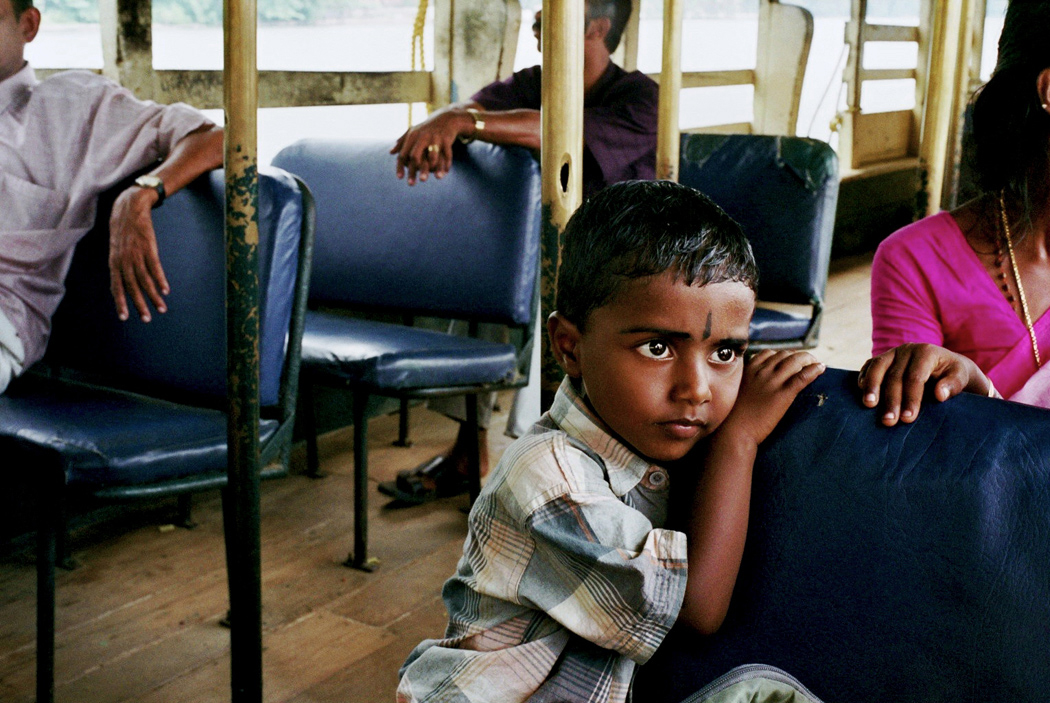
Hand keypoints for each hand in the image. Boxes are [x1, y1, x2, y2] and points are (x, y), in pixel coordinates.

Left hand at [109, 185, 168, 322]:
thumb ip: (119, 263)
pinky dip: (160, 280)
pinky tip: (166, 290)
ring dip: (153, 296)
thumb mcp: (116, 246)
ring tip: (161, 309)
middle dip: (139, 304)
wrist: (129, 206)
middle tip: (146, 319)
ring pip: (145, 280)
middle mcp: (123, 259)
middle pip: (132, 287)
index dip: (120, 302)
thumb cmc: (123, 228)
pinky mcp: (149, 247)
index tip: (124, 317)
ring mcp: (136, 253)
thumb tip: (122, 279)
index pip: (116, 286)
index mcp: (114, 261)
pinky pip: (155, 267)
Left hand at [390, 109, 471, 184]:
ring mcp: (435, 138)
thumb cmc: (427, 129)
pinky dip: (445, 165)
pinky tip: (444, 174)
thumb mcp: (413, 132)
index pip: (403, 153)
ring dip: (433, 169)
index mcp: (412, 135)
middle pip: (415, 156)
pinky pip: (446, 155)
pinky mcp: (446, 140)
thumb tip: (391, 152)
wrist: (446, 118)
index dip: (400, 166)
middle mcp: (422, 136)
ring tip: (434, 179)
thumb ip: (402, 142)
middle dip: (413, 171)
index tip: (400, 178)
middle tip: (411, 184)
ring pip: (432, 156)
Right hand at [719, 349, 825, 445]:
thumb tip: (758, 383)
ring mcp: (772, 382)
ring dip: (808, 360)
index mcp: (749, 369)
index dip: (782, 356)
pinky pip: (802, 377)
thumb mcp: (738, 391)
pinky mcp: (783, 394)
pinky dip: (814, 370)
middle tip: (807, 363)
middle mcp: (761, 371)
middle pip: (784, 355)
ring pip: (795, 361)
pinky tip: (821, 368)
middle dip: (797, 357)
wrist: (735, 431)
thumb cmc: (734, 416)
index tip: (789, 362)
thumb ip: (747, 381)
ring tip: (816, 364)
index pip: (769, 353)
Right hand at [858, 343, 991, 425]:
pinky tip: (863, 393)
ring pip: (877, 368)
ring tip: (869, 405)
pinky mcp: (882, 358)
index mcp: (927, 352)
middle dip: (891, 400)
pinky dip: (864, 378)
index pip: (915, 377)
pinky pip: (869, 366)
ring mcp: (892, 352)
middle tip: (889, 421)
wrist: (945, 364)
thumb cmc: (953, 374)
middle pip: (895, 376)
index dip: (911, 398)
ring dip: (871, 387)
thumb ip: (954, 385)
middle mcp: (907, 350)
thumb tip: (940, 395)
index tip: (908, 418)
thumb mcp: (961, 377)